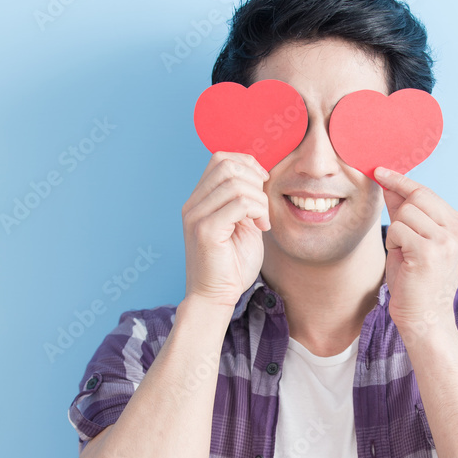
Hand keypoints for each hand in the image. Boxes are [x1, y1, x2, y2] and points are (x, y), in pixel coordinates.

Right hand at [181, 150, 270, 309]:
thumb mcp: (243, 226)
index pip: (220, 159)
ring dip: (259, 199)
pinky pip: (238, 203)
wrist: (215, 298)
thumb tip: (260, 177)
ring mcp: (196, 216)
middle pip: (226, 165)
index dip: (247, 164)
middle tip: (264, 205)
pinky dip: (258, 211)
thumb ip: (246, 202)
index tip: (263, 185)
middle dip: (255, 179)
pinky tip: (261, 227)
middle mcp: (193, 205)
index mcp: (199, 201)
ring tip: (263, 220)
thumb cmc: (231, 267)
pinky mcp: (206, 231)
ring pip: (235, 183)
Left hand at [374, 165, 457, 337]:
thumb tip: (388, 181)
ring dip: (396, 233)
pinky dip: (394, 243)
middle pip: (416, 197)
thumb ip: (405, 211)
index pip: (427, 192)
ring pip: (405, 213)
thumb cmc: (417, 281)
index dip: (402, 180)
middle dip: (399, 213)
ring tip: (406, 254)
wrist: (425, 318)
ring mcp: (448, 240)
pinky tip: (405, 261)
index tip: (381, 170)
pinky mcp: (430, 251)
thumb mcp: (414, 239)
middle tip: (400, 239)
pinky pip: (398, 229)